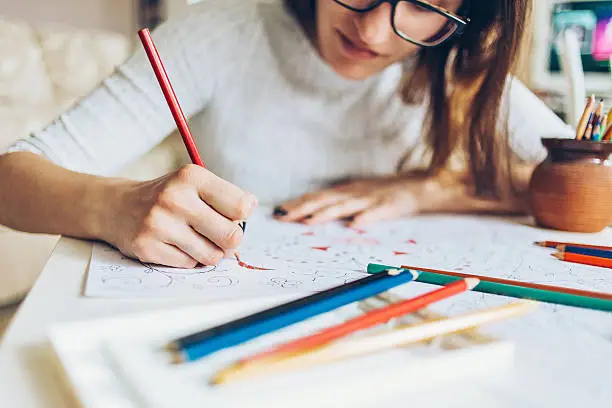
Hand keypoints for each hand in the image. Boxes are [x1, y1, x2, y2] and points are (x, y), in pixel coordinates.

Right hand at [100, 164, 256, 267]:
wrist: (118, 206)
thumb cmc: (170, 197)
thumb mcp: (196, 185)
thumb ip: (226, 202)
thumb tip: (243, 232)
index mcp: (192, 177)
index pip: (241, 206)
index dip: (242, 216)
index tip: (232, 214)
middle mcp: (175, 198)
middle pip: (231, 236)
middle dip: (230, 240)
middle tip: (219, 234)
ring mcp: (159, 224)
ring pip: (212, 256)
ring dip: (210, 252)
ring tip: (196, 239)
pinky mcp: (147, 247)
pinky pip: (189, 265)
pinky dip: (189, 259)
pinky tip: (176, 245)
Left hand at [274, 174, 446, 226]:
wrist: (419, 186)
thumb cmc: (384, 193)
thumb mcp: (357, 195)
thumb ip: (337, 204)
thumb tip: (310, 214)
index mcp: (346, 192)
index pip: (317, 198)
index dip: (298, 204)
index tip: (279, 212)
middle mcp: (354, 193)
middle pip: (325, 201)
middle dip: (303, 208)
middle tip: (283, 217)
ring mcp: (371, 199)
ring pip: (345, 207)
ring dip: (326, 213)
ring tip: (309, 221)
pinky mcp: (389, 206)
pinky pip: (377, 213)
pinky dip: (366, 218)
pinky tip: (355, 224)